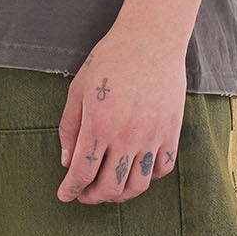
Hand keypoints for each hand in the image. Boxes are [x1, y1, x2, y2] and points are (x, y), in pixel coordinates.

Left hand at [56, 20, 186, 204]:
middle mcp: (127, 137)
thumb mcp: (78, 90)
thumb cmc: (110, 60)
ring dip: (119, 194)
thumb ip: (69, 128)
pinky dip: (147, 177)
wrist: (151, 39)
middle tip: (84, 193)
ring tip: (109, 187)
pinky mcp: (171, 132)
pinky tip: (135, 169)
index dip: (70, 189)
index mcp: (99, 126)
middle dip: (92, 196)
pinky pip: (161, 169)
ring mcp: (152, 137)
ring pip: (137, 186)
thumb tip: (67, 162)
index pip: (82, 173)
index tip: (65, 195)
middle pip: (109, 187)